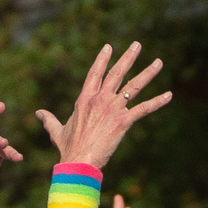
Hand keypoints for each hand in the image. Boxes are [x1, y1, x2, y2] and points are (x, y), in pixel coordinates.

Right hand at [36, 41, 170, 170]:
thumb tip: (38, 113)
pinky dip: (158, 101)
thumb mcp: (57, 131)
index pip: (95, 73)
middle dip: (128, 57)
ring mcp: (113, 109)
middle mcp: (100, 99)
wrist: (79, 162)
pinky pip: (144, 108)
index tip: (109, 47)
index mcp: (84, 99)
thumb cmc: (68, 149)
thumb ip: (49, 119)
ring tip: (158, 62)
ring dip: (148, 73)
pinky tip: (169, 95)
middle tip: (137, 45)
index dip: (103, 59)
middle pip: (117, 73)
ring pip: (134, 86)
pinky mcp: (124, 121)